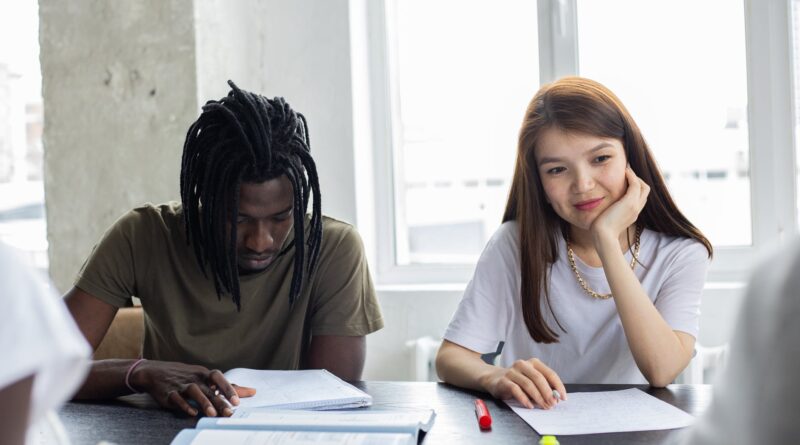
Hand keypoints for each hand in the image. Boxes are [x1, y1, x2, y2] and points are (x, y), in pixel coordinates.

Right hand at [129, 360, 255, 416]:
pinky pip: (177, 398)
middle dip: (219, 401)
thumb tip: (252, 391)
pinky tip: (192, 413)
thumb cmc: (187, 376)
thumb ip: (228, 387)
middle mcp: (194, 378)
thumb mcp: (207, 378)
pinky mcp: (169, 393)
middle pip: (208, 389)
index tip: (237, 401)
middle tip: (229, 413)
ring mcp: (181, 385)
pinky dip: (184, 405)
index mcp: (204, 374)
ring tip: (212, 415)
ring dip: (203, 403)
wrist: (156, 372)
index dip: (228, 388)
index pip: (218, 377)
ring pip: (193, 391)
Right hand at [480, 358, 566, 408]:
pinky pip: (516, 390)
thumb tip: (555, 398)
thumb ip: (543, 386)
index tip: (563, 398)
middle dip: (547, 392)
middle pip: (538, 378)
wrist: (494, 378)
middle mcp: (523, 364)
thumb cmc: (517, 381)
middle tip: (552, 404)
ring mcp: (512, 372)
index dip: (558, 386)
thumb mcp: (531, 380)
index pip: (549, 373)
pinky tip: (529, 406)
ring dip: (537, 397)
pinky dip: (524, 399)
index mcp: (533, 363)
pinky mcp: (503, 381)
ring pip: (528, 384)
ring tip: (543, 406)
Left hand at [591, 167, 649, 242]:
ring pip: (643, 186)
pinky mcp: (630, 202)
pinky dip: (632, 176)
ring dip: (635, 176)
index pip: (640, 197)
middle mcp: (637, 210)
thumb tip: (601, 207)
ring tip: (626, 170)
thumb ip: (609, 212)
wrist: (603, 236)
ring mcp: (635, 206)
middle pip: (645, 191)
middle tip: (627, 173)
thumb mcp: (607, 219)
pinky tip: (624, 171)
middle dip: (638, 180)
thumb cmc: (600, 230)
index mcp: (632, 214)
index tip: (626, 180)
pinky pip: (635, 184)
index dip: (635, 187)